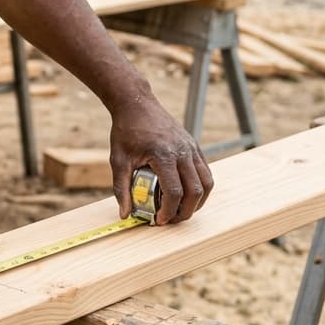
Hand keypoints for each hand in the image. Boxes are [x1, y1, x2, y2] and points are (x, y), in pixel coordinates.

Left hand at [109, 95, 212, 224]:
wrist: (136, 104)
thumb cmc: (126, 131)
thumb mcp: (118, 159)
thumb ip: (121, 187)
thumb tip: (125, 214)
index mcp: (163, 155)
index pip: (174, 192)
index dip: (168, 211)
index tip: (159, 220)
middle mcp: (182, 152)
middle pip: (195, 191)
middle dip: (185, 211)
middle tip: (172, 220)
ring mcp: (191, 148)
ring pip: (206, 183)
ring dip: (198, 201)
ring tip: (181, 210)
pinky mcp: (194, 146)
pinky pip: (205, 171)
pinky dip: (200, 187)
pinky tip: (187, 194)